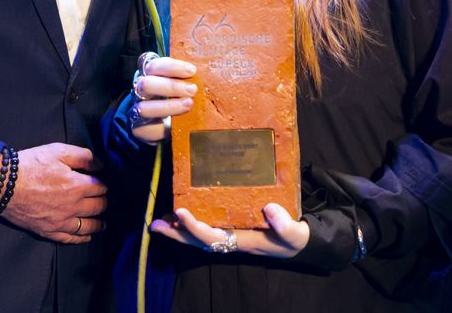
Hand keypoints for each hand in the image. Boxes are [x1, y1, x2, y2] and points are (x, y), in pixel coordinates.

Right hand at [0, 143, 106, 242]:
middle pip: (99, 206)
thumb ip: (83, 156)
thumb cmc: (30, 166)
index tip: (101, 182)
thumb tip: (100, 164)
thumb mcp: (58, 151)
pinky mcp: (49, 231)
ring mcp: (62, 221)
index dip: (103, 183)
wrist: (3, 187)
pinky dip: (83, 238)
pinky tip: (87, 236)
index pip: (101, 187)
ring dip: (99, 223)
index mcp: (78, 186)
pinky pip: (72, 239)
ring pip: (90, 226)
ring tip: (103, 222)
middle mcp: (74, 206)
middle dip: (104, 201)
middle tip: (104, 199)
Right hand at [129, 56, 196, 144]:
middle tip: (193, 90)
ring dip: (169, 106)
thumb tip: (205, 74)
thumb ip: (186, 78)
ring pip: (145, 108)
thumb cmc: (175, 96)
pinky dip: (166, 128)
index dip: (173, 67)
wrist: (161, 123)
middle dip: (171, 87)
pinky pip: (150, 129)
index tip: (192, 71)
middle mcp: (140, 90)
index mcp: (149, 75)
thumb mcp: (180, 83)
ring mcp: (137, 109)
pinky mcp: (140, 129)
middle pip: (147, 84)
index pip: (154, 66)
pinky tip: (179, 124)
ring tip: (189, 104)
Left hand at [150, 205, 309, 258]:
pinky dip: (189, 223)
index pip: (212, 237)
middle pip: (197, 239)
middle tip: (155, 224)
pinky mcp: (228, 226)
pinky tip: (178, 214)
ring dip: (178, 230)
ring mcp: (228, 234)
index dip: (194, 227)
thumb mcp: (294, 234)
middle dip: (176, 233)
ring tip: (159, 221)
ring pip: (197, 235)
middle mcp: (230, 240)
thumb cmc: (293, 237)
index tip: (181, 212)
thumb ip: (285, 226)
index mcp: (241, 241)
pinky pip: (205, 226)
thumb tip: (269, 208)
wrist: (296, 242)